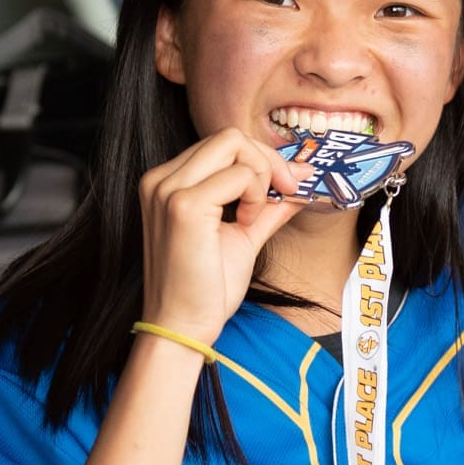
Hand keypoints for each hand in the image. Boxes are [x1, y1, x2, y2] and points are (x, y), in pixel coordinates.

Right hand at [138, 128, 312, 344]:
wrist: (183, 328)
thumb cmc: (205, 289)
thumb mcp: (243, 236)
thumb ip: (268, 206)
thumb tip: (302, 182)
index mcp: (167, 182)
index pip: (222, 144)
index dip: (261, 159)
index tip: (287, 185)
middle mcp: (161, 179)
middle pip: (229, 136)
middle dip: (268, 160)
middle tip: (287, 191)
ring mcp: (169, 189)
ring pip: (234, 144)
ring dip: (261, 177)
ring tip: (255, 217)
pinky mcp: (183, 205)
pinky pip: (239, 175)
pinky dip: (256, 195)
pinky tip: (248, 223)